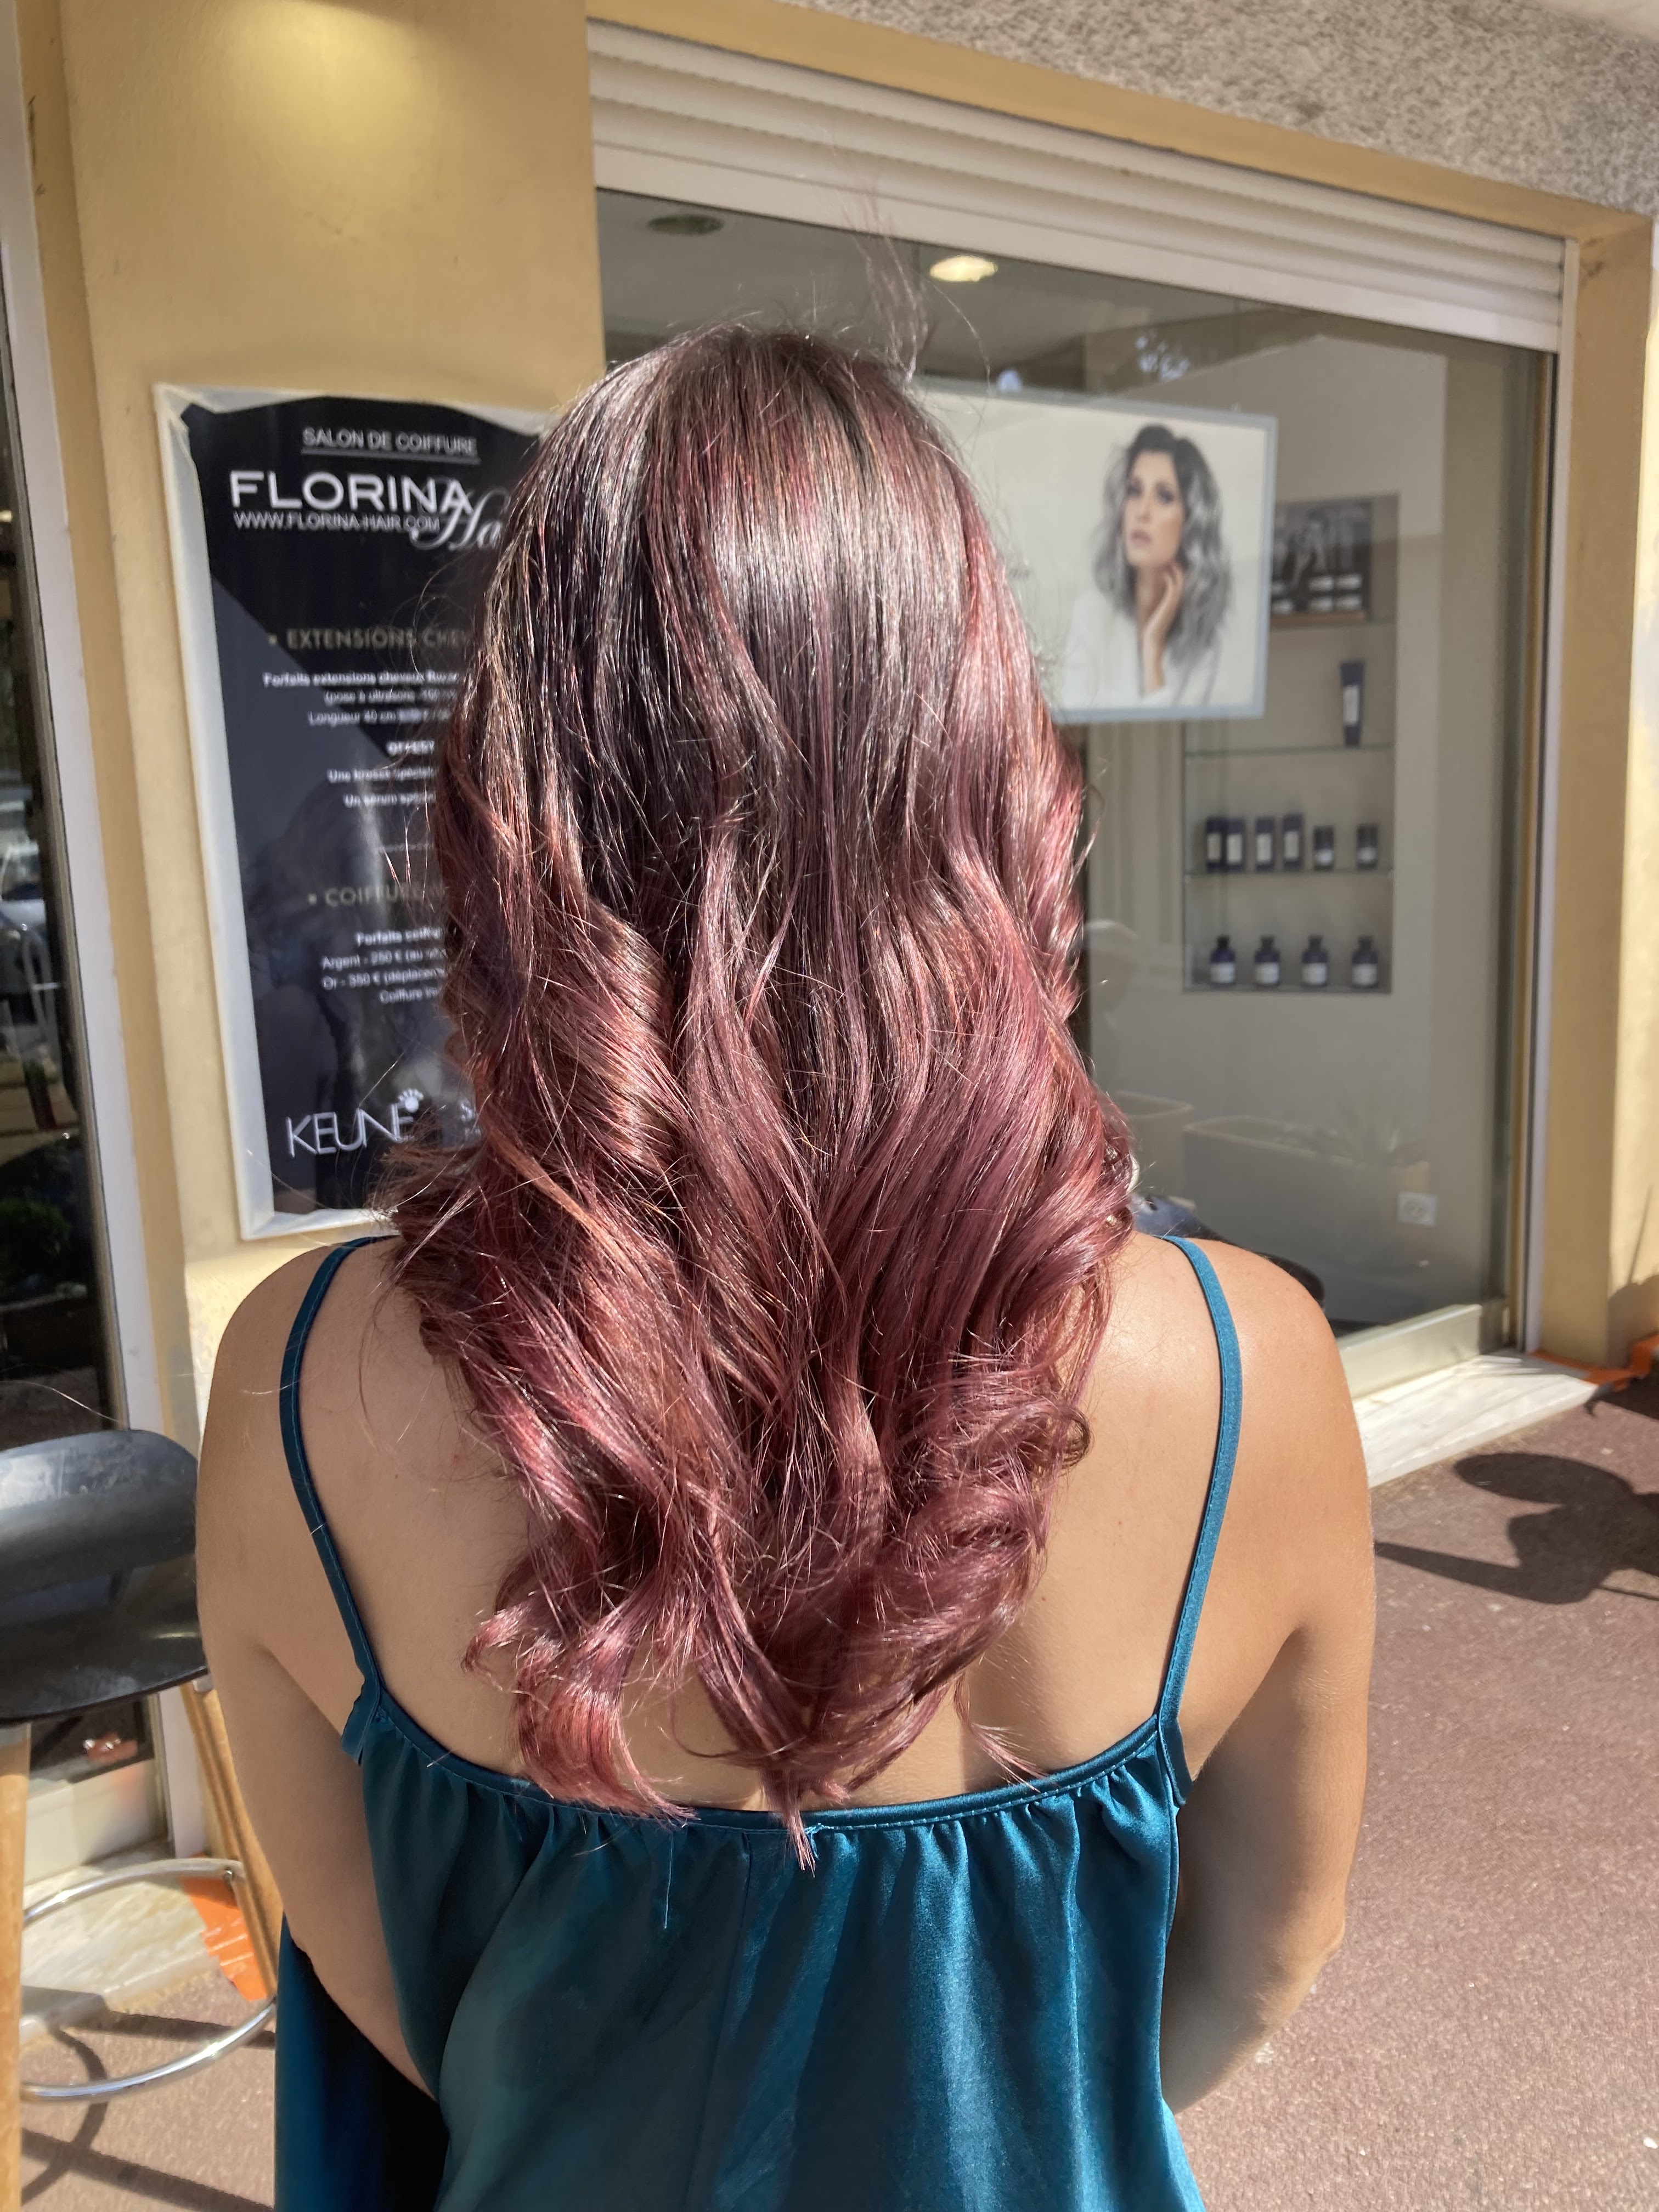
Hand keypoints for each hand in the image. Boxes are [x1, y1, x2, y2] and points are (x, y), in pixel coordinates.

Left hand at [1139, 562, 1183, 694]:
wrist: (1151, 641)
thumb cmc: (1150, 629)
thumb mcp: (1152, 613)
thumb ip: (1153, 604)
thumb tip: (1146, 596)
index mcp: (1172, 603)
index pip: (1178, 584)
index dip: (1176, 573)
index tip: (1170, 563)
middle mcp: (1175, 602)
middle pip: (1181, 581)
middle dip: (1177, 569)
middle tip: (1171, 558)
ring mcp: (1173, 604)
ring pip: (1178, 582)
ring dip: (1174, 571)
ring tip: (1170, 561)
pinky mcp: (1168, 605)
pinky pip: (1172, 588)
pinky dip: (1169, 579)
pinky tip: (1164, 573)